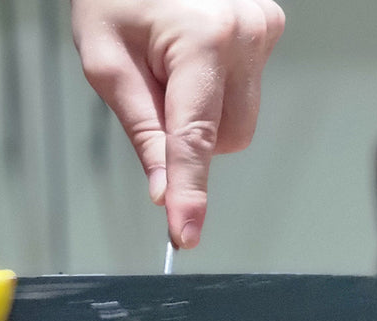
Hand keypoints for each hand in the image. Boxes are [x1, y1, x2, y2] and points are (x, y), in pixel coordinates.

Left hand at [70, 0, 284, 248]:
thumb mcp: (108, 61)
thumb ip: (141, 131)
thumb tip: (162, 191)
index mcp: (204, 40)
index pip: (195, 139)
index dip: (189, 192)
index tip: (185, 232)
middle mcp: (246, 36)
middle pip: (227, 139)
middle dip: (190, 138)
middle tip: (155, 91)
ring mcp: (263, 31)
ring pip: (239, 124)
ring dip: (205, 118)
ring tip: (175, 68)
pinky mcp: (268, 31)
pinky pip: (247, 95)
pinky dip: (219, 95)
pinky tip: (196, 59)